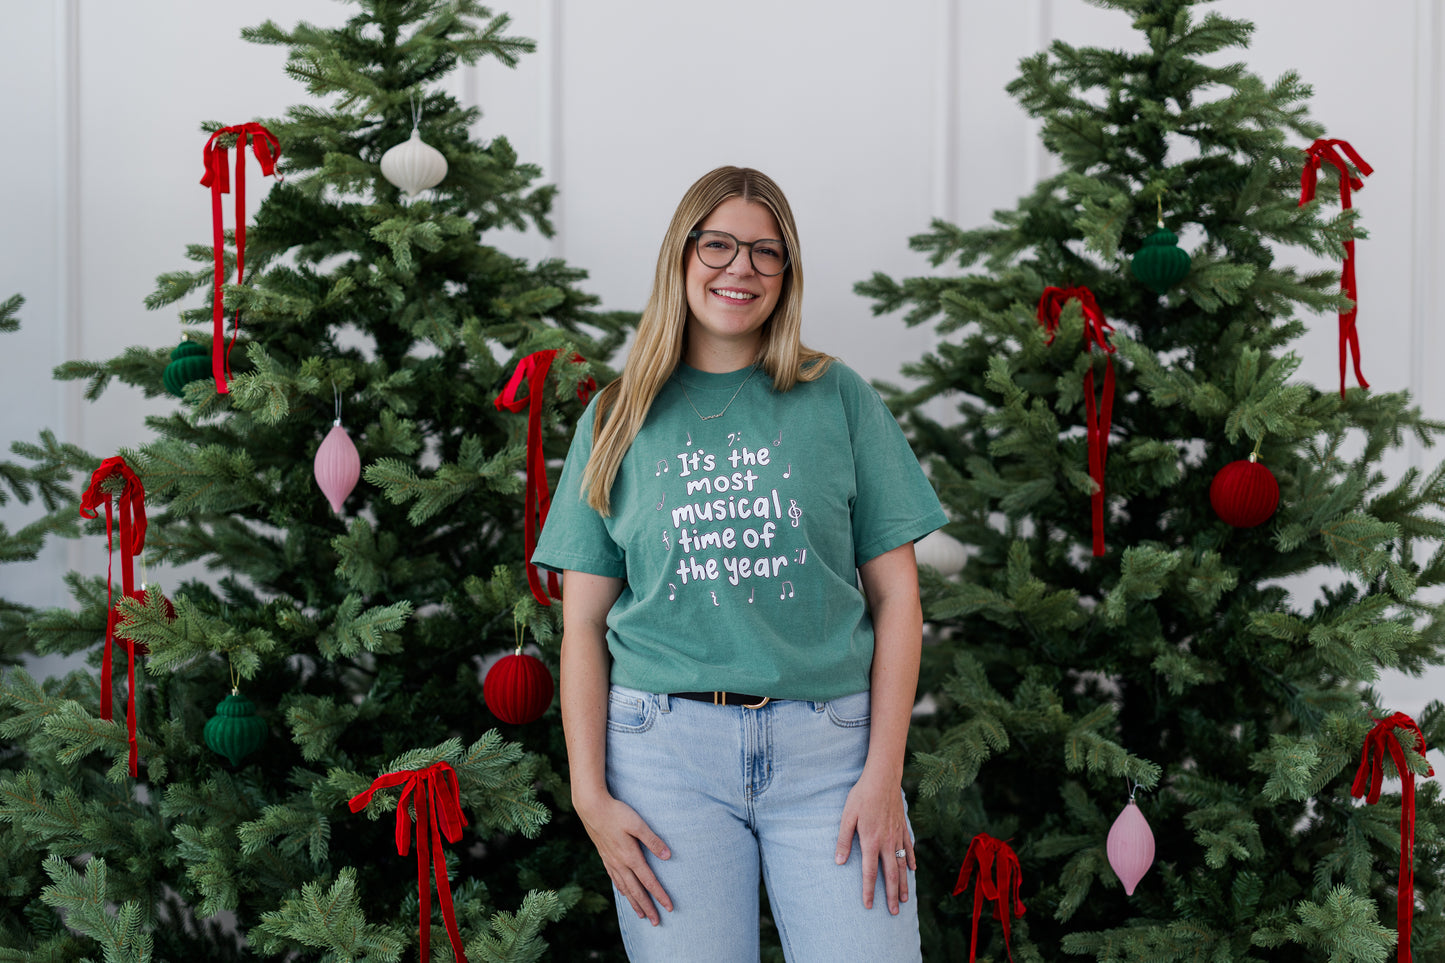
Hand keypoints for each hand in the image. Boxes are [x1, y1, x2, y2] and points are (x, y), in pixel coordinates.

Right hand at [575, 790, 672, 924]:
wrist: (591, 807)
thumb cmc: (616, 813)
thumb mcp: (638, 824)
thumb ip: (653, 840)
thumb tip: (668, 856)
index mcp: (630, 857)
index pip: (649, 881)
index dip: (660, 895)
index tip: (669, 908)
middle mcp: (620, 864)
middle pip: (636, 891)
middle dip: (647, 907)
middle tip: (656, 922)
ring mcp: (611, 861)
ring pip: (624, 888)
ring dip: (634, 903)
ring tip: (642, 915)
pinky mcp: (605, 857)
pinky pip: (615, 879)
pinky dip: (622, 890)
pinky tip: (624, 893)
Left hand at [834, 769, 914, 912]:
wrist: (883, 778)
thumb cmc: (861, 795)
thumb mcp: (847, 816)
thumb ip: (843, 840)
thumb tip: (839, 861)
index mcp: (871, 841)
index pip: (870, 872)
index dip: (869, 890)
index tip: (868, 906)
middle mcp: (887, 842)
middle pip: (891, 874)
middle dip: (892, 895)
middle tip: (894, 912)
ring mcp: (897, 835)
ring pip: (902, 864)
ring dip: (904, 883)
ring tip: (905, 899)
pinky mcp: (903, 827)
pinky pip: (909, 848)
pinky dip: (911, 860)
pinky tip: (913, 870)